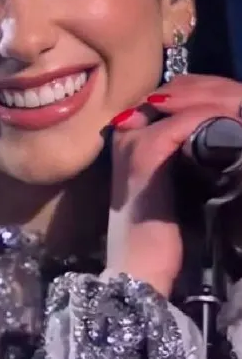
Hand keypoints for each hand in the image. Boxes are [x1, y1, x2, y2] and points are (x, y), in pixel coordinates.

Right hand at [105, 74, 241, 296]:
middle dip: (219, 91)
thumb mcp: (178, 179)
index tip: (237, 100)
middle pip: (180, 89)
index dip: (210, 89)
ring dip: (221, 101)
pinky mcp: (144, 155)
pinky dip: (212, 119)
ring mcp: (133, 138)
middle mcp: (128, 126)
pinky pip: (184, 123)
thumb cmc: (162, 230)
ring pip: (183, 100)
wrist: (140, 268)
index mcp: (132, 129)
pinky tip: (234, 124)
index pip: (174, 91)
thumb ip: (192, 149)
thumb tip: (225, 129)